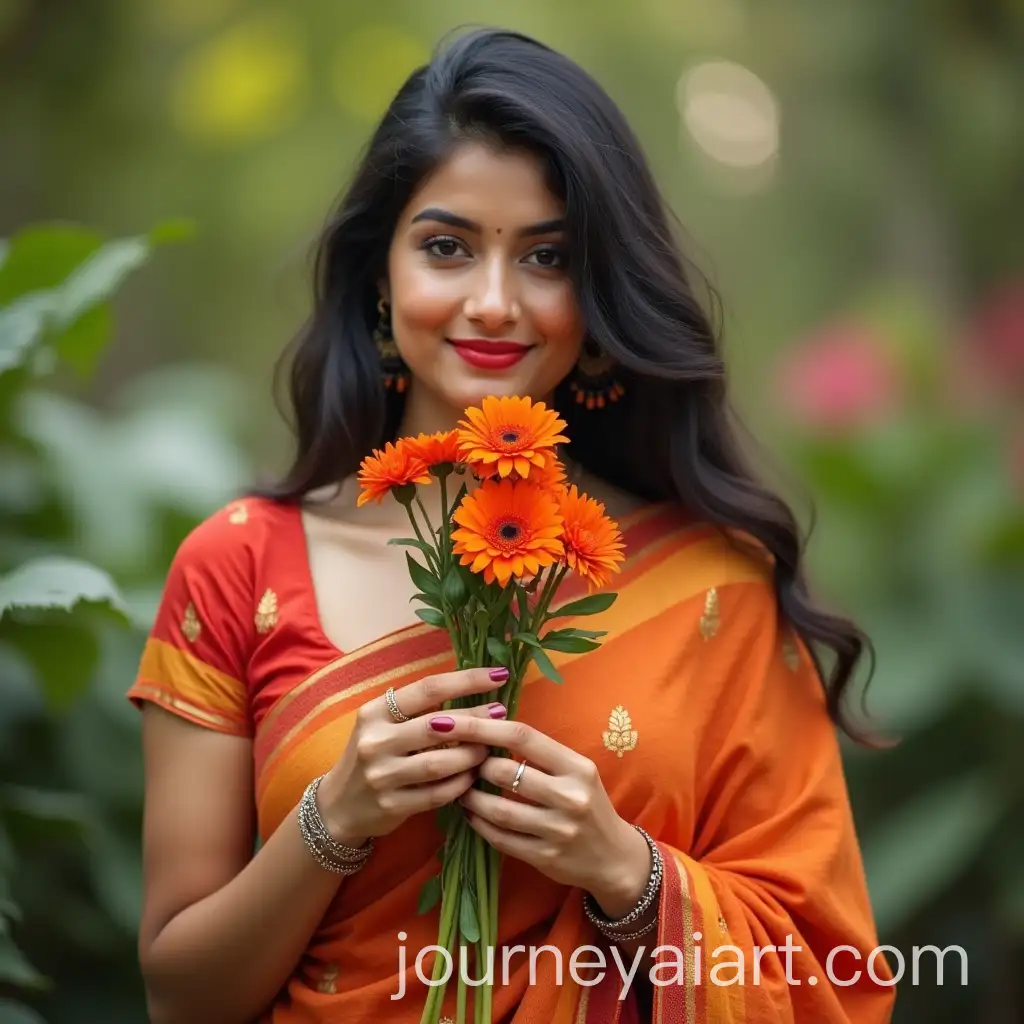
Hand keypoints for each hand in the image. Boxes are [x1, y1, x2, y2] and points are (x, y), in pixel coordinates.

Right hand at [315, 667, 509, 846]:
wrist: (339, 805)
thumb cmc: (374, 755)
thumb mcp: (384, 725)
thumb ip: (418, 710)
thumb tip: (473, 691)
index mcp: (375, 712)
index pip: (427, 689)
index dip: (467, 680)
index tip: (498, 675)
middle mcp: (375, 740)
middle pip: (437, 725)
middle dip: (476, 719)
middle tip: (502, 714)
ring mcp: (382, 775)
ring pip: (440, 763)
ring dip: (471, 755)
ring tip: (488, 750)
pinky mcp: (391, 805)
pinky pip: (437, 794)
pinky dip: (460, 784)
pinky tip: (472, 777)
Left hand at [437, 717, 652, 915]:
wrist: (614, 857)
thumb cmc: (588, 803)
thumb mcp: (575, 771)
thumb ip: (540, 754)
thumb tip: (488, 727)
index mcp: (577, 767)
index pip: (523, 737)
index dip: (484, 727)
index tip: (454, 721)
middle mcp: (570, 796)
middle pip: (505, 772)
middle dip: (476, 766)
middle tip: (463, 762)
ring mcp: (558, 830)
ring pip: (498, 810)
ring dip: (471, 798)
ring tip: (461, 789)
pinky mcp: (545, 858)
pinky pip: (501, 838)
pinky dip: (479, 825)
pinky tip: (470, 815)